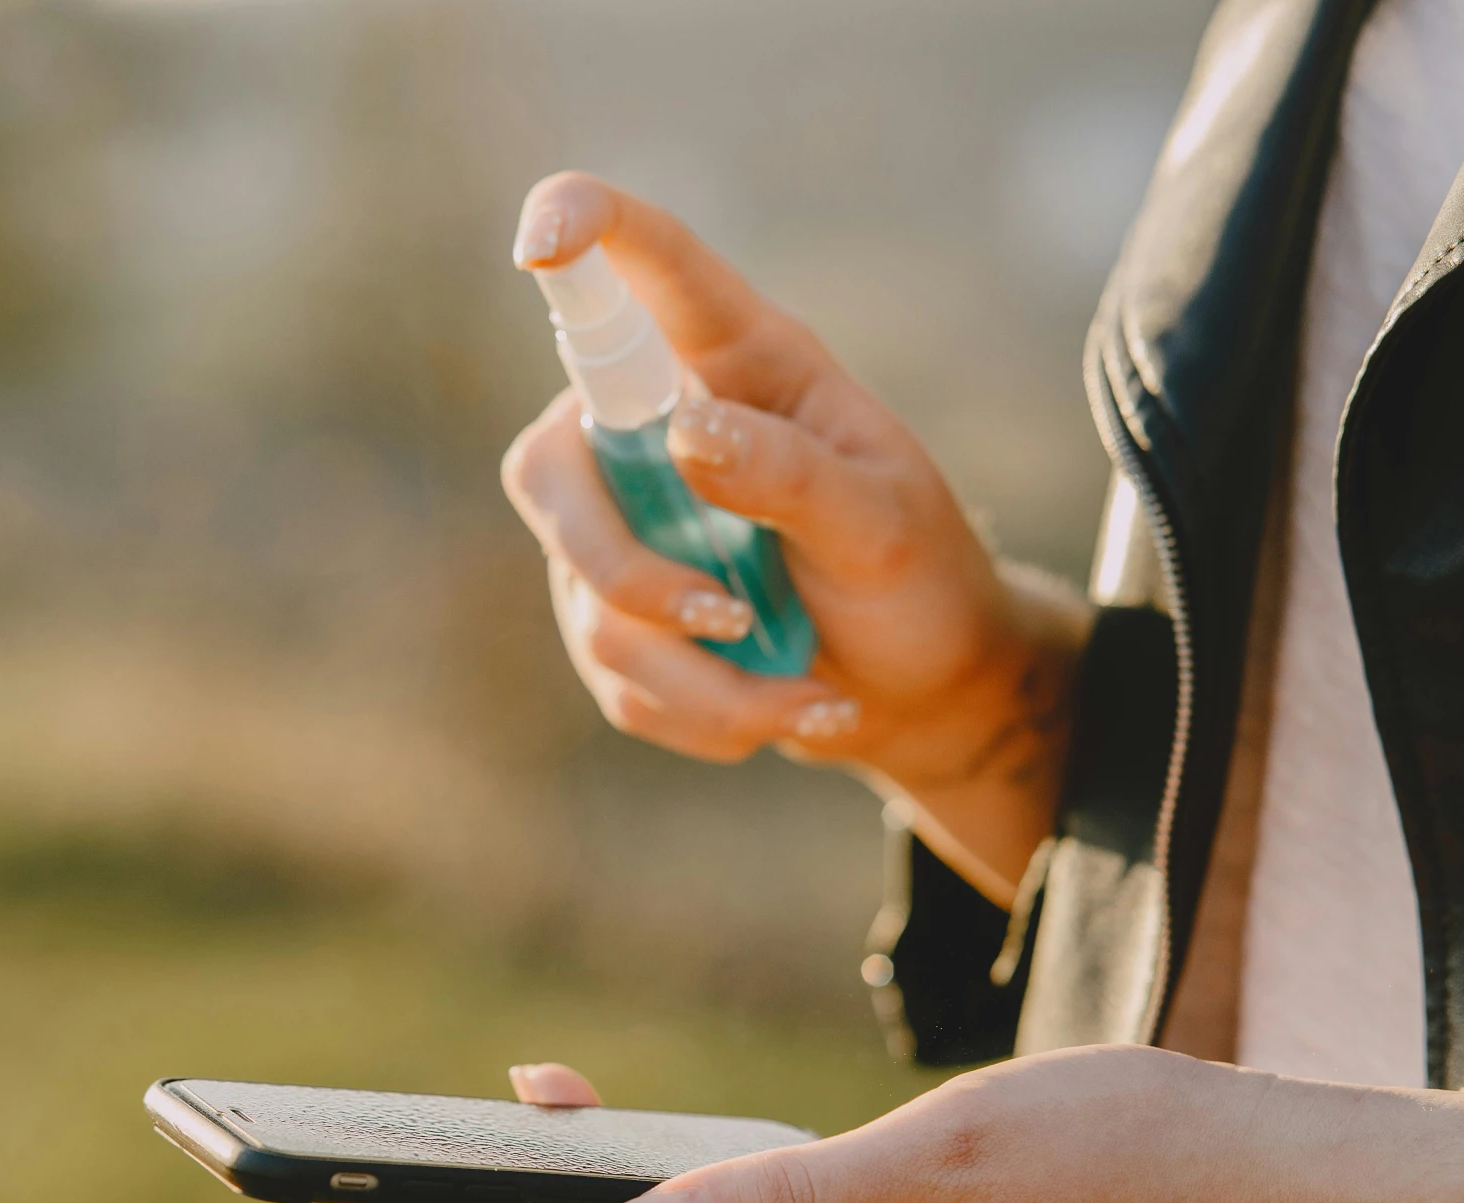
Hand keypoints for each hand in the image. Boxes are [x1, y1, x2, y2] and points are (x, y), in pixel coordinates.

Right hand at [505, 173, 1091, 901]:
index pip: (647, 267)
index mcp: (738, 363)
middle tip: (728, 621)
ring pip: (589, 601)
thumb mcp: (883, 525)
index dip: (583, 228)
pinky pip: (615, 676)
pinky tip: (777, 709)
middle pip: (551, 469)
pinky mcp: (615, 615)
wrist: (923, 692)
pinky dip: (704, 714)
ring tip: (804, 694)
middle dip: (626, 571)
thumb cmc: (918, 580)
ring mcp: (625, 525)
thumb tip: (684, 432)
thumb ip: (789, 475)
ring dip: (701, 677)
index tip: (541, 239)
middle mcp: (658, 430)